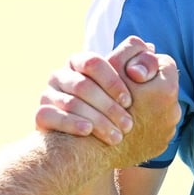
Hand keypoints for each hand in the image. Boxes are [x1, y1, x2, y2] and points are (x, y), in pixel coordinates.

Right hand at [35, 36, 164, 146]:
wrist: (83, 145)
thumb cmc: (109, 109)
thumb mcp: (127, 85)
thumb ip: (139, 64)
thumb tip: (152, 48)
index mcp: (79, 62)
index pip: (93, 62)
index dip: (112, 81)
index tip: (129, 101)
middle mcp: (61, 75)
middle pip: (82, 85)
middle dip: (108, 107)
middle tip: (128, 125)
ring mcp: (48, 94)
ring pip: (70, 103)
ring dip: (96, 120)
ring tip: (116, 137)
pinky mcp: (41, 114)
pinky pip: (50, 116)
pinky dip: (72, 124)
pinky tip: (88, 133)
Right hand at [107, 49, 178, 168]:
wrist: (93, 148)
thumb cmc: (99, 102)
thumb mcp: (113, 67)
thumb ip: (131, 50)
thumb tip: (151, 47)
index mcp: (166, 88)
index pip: (165, 64)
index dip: (146, 64)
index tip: (131, 72)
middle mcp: (174, 111)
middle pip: (164, 87)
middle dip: (148, 87)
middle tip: (127, 91)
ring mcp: (168, 131)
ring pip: (160, 109)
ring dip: (147, 107)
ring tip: (125, 110)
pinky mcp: (159, 146)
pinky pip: (155, 128)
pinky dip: (144, 125)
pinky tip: (125, 125)